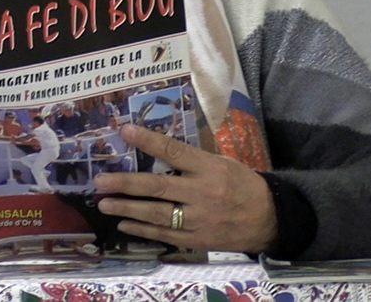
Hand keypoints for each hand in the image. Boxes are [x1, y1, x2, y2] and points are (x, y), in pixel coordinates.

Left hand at [93, 123, 277, 253]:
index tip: (125, 132)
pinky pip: (164, 234)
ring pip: (156, 214)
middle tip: (100, 181)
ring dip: (127, 209)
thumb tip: (161, 145)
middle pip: (158, 187)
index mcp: (209, 168)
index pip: (174, 151)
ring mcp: (198, 219)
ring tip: (104, 203)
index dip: (148, 141)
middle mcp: (202, 193)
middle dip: (126, 184)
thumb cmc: (243, 184)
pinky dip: (142, 229)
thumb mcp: (223, 162)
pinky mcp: (196, 239)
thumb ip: (194, 158)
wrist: (269, 219)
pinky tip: (124, 223)